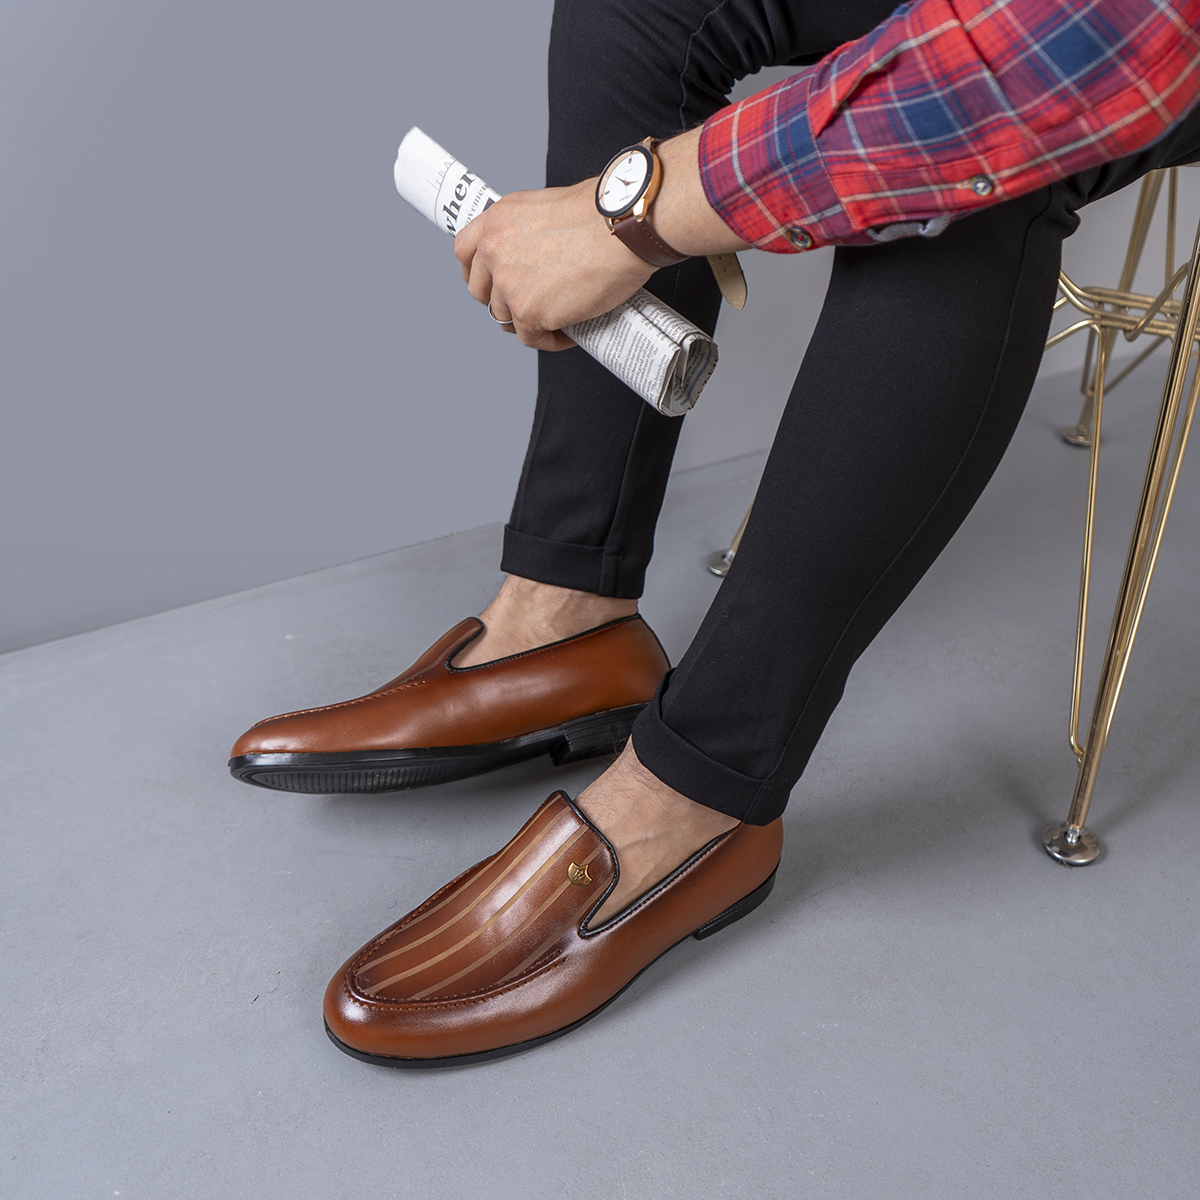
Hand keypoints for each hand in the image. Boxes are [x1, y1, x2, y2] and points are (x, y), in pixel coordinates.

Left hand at [454, 179, 655, 350]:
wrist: (623, 229)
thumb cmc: (603, 215)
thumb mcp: (548, 208)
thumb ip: (528, 233)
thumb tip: (534, 256)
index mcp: (498, 219)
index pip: (464, 251)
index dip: (476, 272)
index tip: (488, 282)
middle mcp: (495, 249)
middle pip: (480, 290)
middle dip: (500, 300)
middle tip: (526, 305)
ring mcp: (509, 283)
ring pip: (504, 317)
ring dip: (527, 321)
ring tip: (553, 319)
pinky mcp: (529, 312)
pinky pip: (531, 338)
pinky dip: (549, 339)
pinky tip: (567, 332)